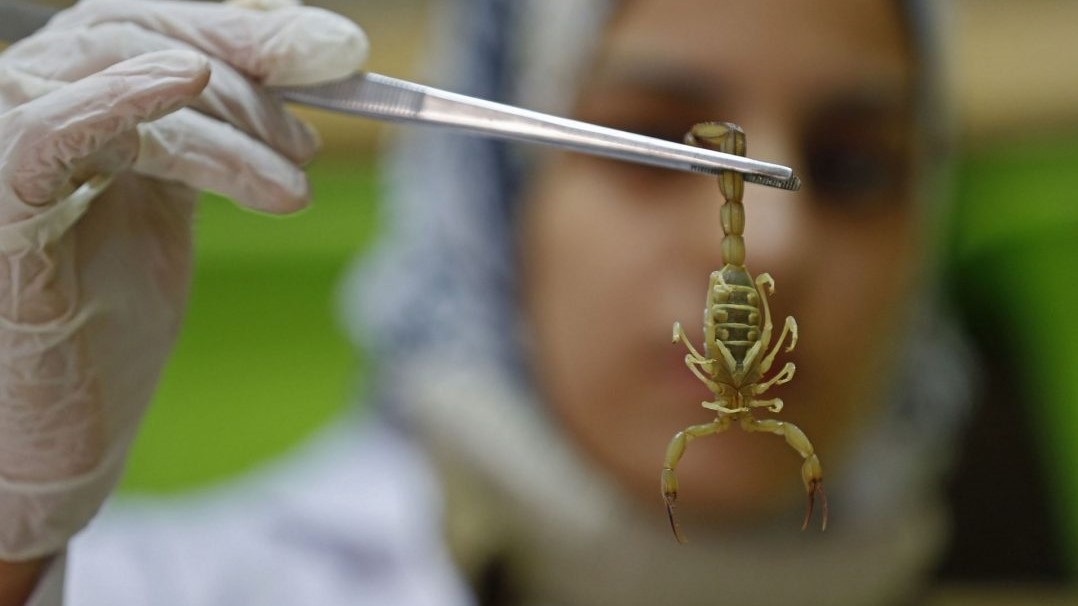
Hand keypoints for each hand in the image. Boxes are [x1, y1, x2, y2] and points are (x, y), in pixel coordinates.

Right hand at [0, 0, 366, 561]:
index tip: (339, 48)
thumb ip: (214, 141)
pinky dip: (118, 100)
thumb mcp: (172, 213)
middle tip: (330, 101)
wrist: (55, 437)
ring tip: (291, 184)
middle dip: (247, 62)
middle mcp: (24, 110)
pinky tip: (183, 82)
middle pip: (135, 34)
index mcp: (67, 107)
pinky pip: (48, 132)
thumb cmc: (104, 331)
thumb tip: (298, 75)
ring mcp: (2, 154)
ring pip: (115, 75)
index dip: (246, 26)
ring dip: (227, 121)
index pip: (152, 28)